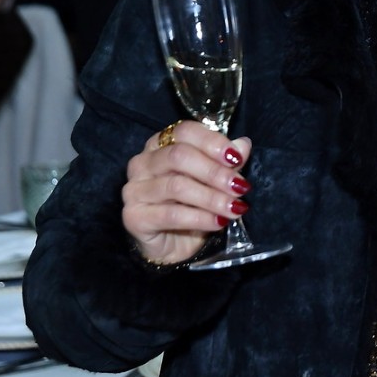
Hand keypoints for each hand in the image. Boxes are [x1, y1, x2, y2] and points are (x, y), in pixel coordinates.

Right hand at [122, 122, 252, 265]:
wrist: (174, 245)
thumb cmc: (193, 204)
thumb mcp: (214, 180)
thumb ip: (225, 161)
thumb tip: (243, 144)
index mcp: (161, 144)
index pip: (184, 131)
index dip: (212, 142)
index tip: (237, 158)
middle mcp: (142, 163)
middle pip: (178, 156)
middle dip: (214, 172)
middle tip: (240, 187)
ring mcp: (134, 190)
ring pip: (177, 186)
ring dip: (212, 198)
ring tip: (235, 207)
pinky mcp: (134, 217)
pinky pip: (171, 215)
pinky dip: (200, 218)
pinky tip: (218, 222)